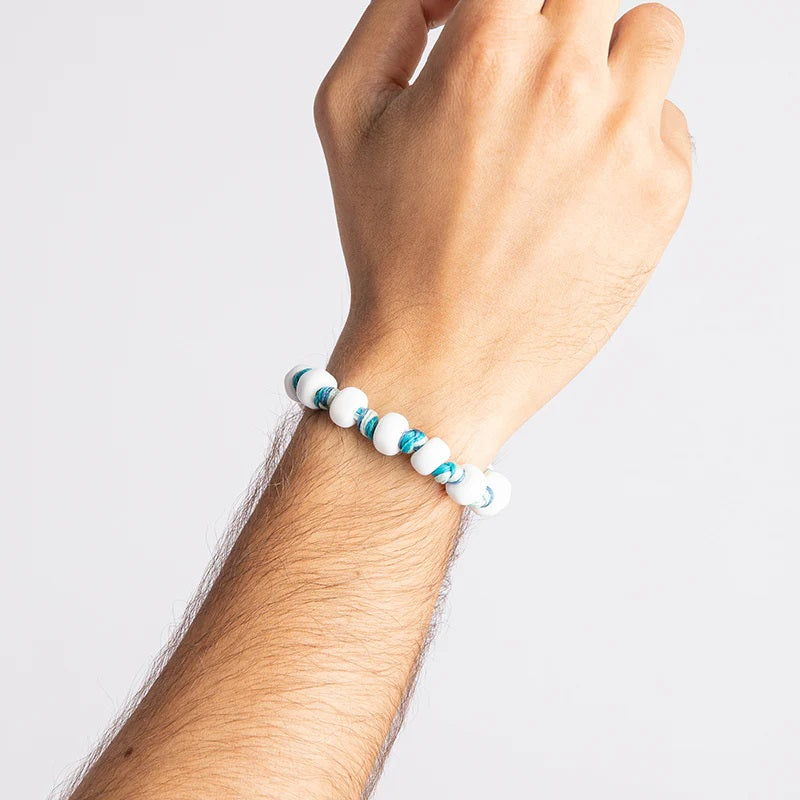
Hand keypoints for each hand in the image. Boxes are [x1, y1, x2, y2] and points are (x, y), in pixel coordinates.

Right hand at [319, 0, 690, 465]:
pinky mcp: (663, 193)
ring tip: (562, 129)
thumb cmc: (389, 249)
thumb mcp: (347, 116)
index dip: (505, 3)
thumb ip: (394, 13)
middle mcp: (568, 81)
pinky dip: (629, 142)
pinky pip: (668, 125)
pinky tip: (577, 196)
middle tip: (525, 79)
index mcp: (488, 50)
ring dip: (611, 62)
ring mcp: (626, 138)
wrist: (441, 360)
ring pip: (652, 35)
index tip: (498, 30)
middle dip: (557, 23)